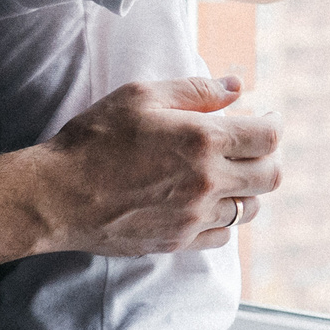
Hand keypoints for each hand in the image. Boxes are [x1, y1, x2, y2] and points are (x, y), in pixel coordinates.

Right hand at [35, 76, 280, 255]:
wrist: (57, 195)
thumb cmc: (95, 138)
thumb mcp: (142, 95)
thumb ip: (196, 89)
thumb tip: (237, 87)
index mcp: (203, 140)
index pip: (268, 137)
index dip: (273, 124)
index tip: (265, 119)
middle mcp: (207, 182)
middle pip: (270, 176)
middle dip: (267, 157)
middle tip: (251, 146)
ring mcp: (194, 217)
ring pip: (249, 209)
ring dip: (247, 189)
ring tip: (228, 173)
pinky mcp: (178, 241)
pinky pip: (222, 237)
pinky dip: (223, 219)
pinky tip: (205, 202)